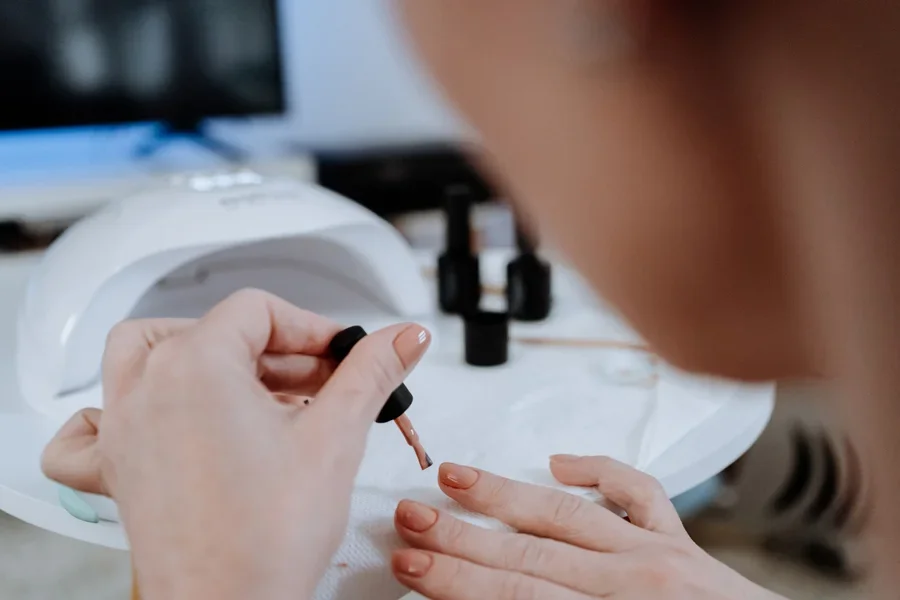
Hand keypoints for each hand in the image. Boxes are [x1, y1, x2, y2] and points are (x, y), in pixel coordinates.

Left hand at [40, 289, 430, 599]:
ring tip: (246, 381)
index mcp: (195, 365)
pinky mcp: (118, 468)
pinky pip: (86, 428)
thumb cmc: (268, 538)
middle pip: (213, 330)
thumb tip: (403, 338)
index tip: (341, 355)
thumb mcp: (335, 435)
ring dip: (195, 354)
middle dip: (276, 351)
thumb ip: (371, 372)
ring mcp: (124, 428)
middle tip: (320, 381)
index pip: (259, 310)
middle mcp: (147, 388)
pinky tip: (153, 418)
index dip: (311, 328)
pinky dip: (112, 412)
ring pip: (141, 354)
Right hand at [391, 455, 782, 599]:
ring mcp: (660, 556)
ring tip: (456, 479)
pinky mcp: (682, 543)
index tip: (412, 563)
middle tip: (411, 519)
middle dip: (462, 537)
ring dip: (505, 497)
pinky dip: (600, 471)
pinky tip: (560, 462)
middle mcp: (639, 583)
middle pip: (529, 554)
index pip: (518, 594)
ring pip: (568, 514)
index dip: (456, 579)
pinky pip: (639, 495)